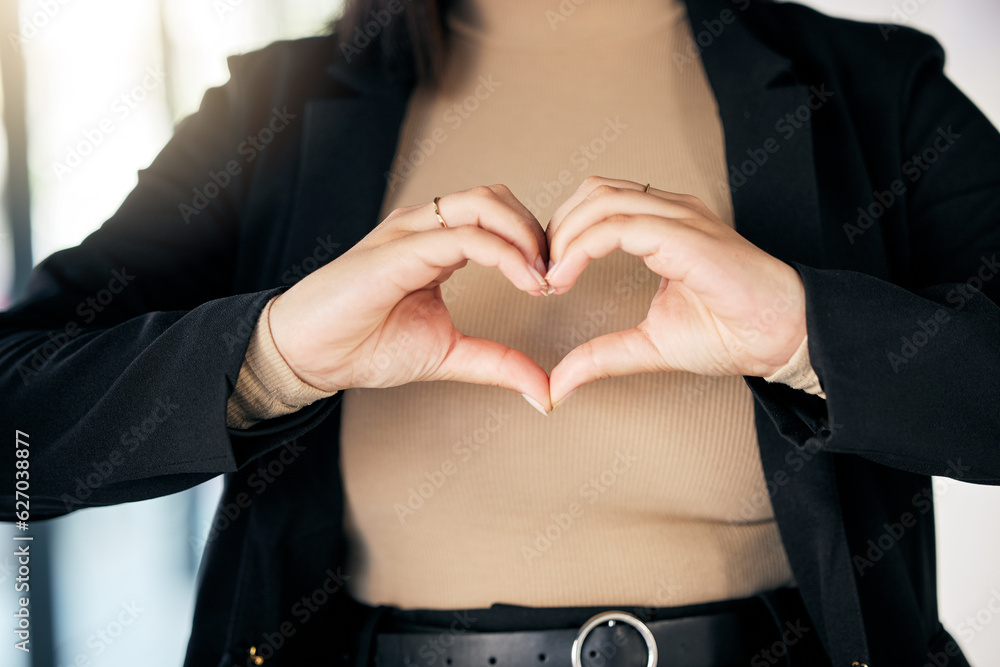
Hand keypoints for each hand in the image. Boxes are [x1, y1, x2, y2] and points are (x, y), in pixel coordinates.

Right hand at [268, 184, 552, 409]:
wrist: (310, 354)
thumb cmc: (365, 345)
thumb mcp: (448, 354)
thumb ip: (497, 363)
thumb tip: (543, 389)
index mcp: (436, 244)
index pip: (497, 217)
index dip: (534, 243)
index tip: (555, 283)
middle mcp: (425, 228)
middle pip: (497, 198)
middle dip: (537, 230)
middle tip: (557, 274)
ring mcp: (411, 232)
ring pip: (485, 203)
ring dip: (526, 235)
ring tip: (544, 275)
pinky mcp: (401, 249)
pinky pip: (464, 235)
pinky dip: (505, 253)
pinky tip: (527, 280)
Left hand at [545, 176, 806, 406]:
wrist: (782, 336)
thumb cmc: (730, 333)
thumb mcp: (649, 344)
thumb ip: (603, 355)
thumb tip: (560, 382)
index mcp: (664, 226)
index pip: (598, 204)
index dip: (564, 233)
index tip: (546, 277)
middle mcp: (670, 211)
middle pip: (593, 192)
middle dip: (556, 229)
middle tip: (540, 275)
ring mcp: (679, 217)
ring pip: (601, 200)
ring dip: (564, 236)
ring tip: (550, 278)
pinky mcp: (685, 235)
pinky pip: (620, 226)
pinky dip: (582, 247)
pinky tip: (565, 278)